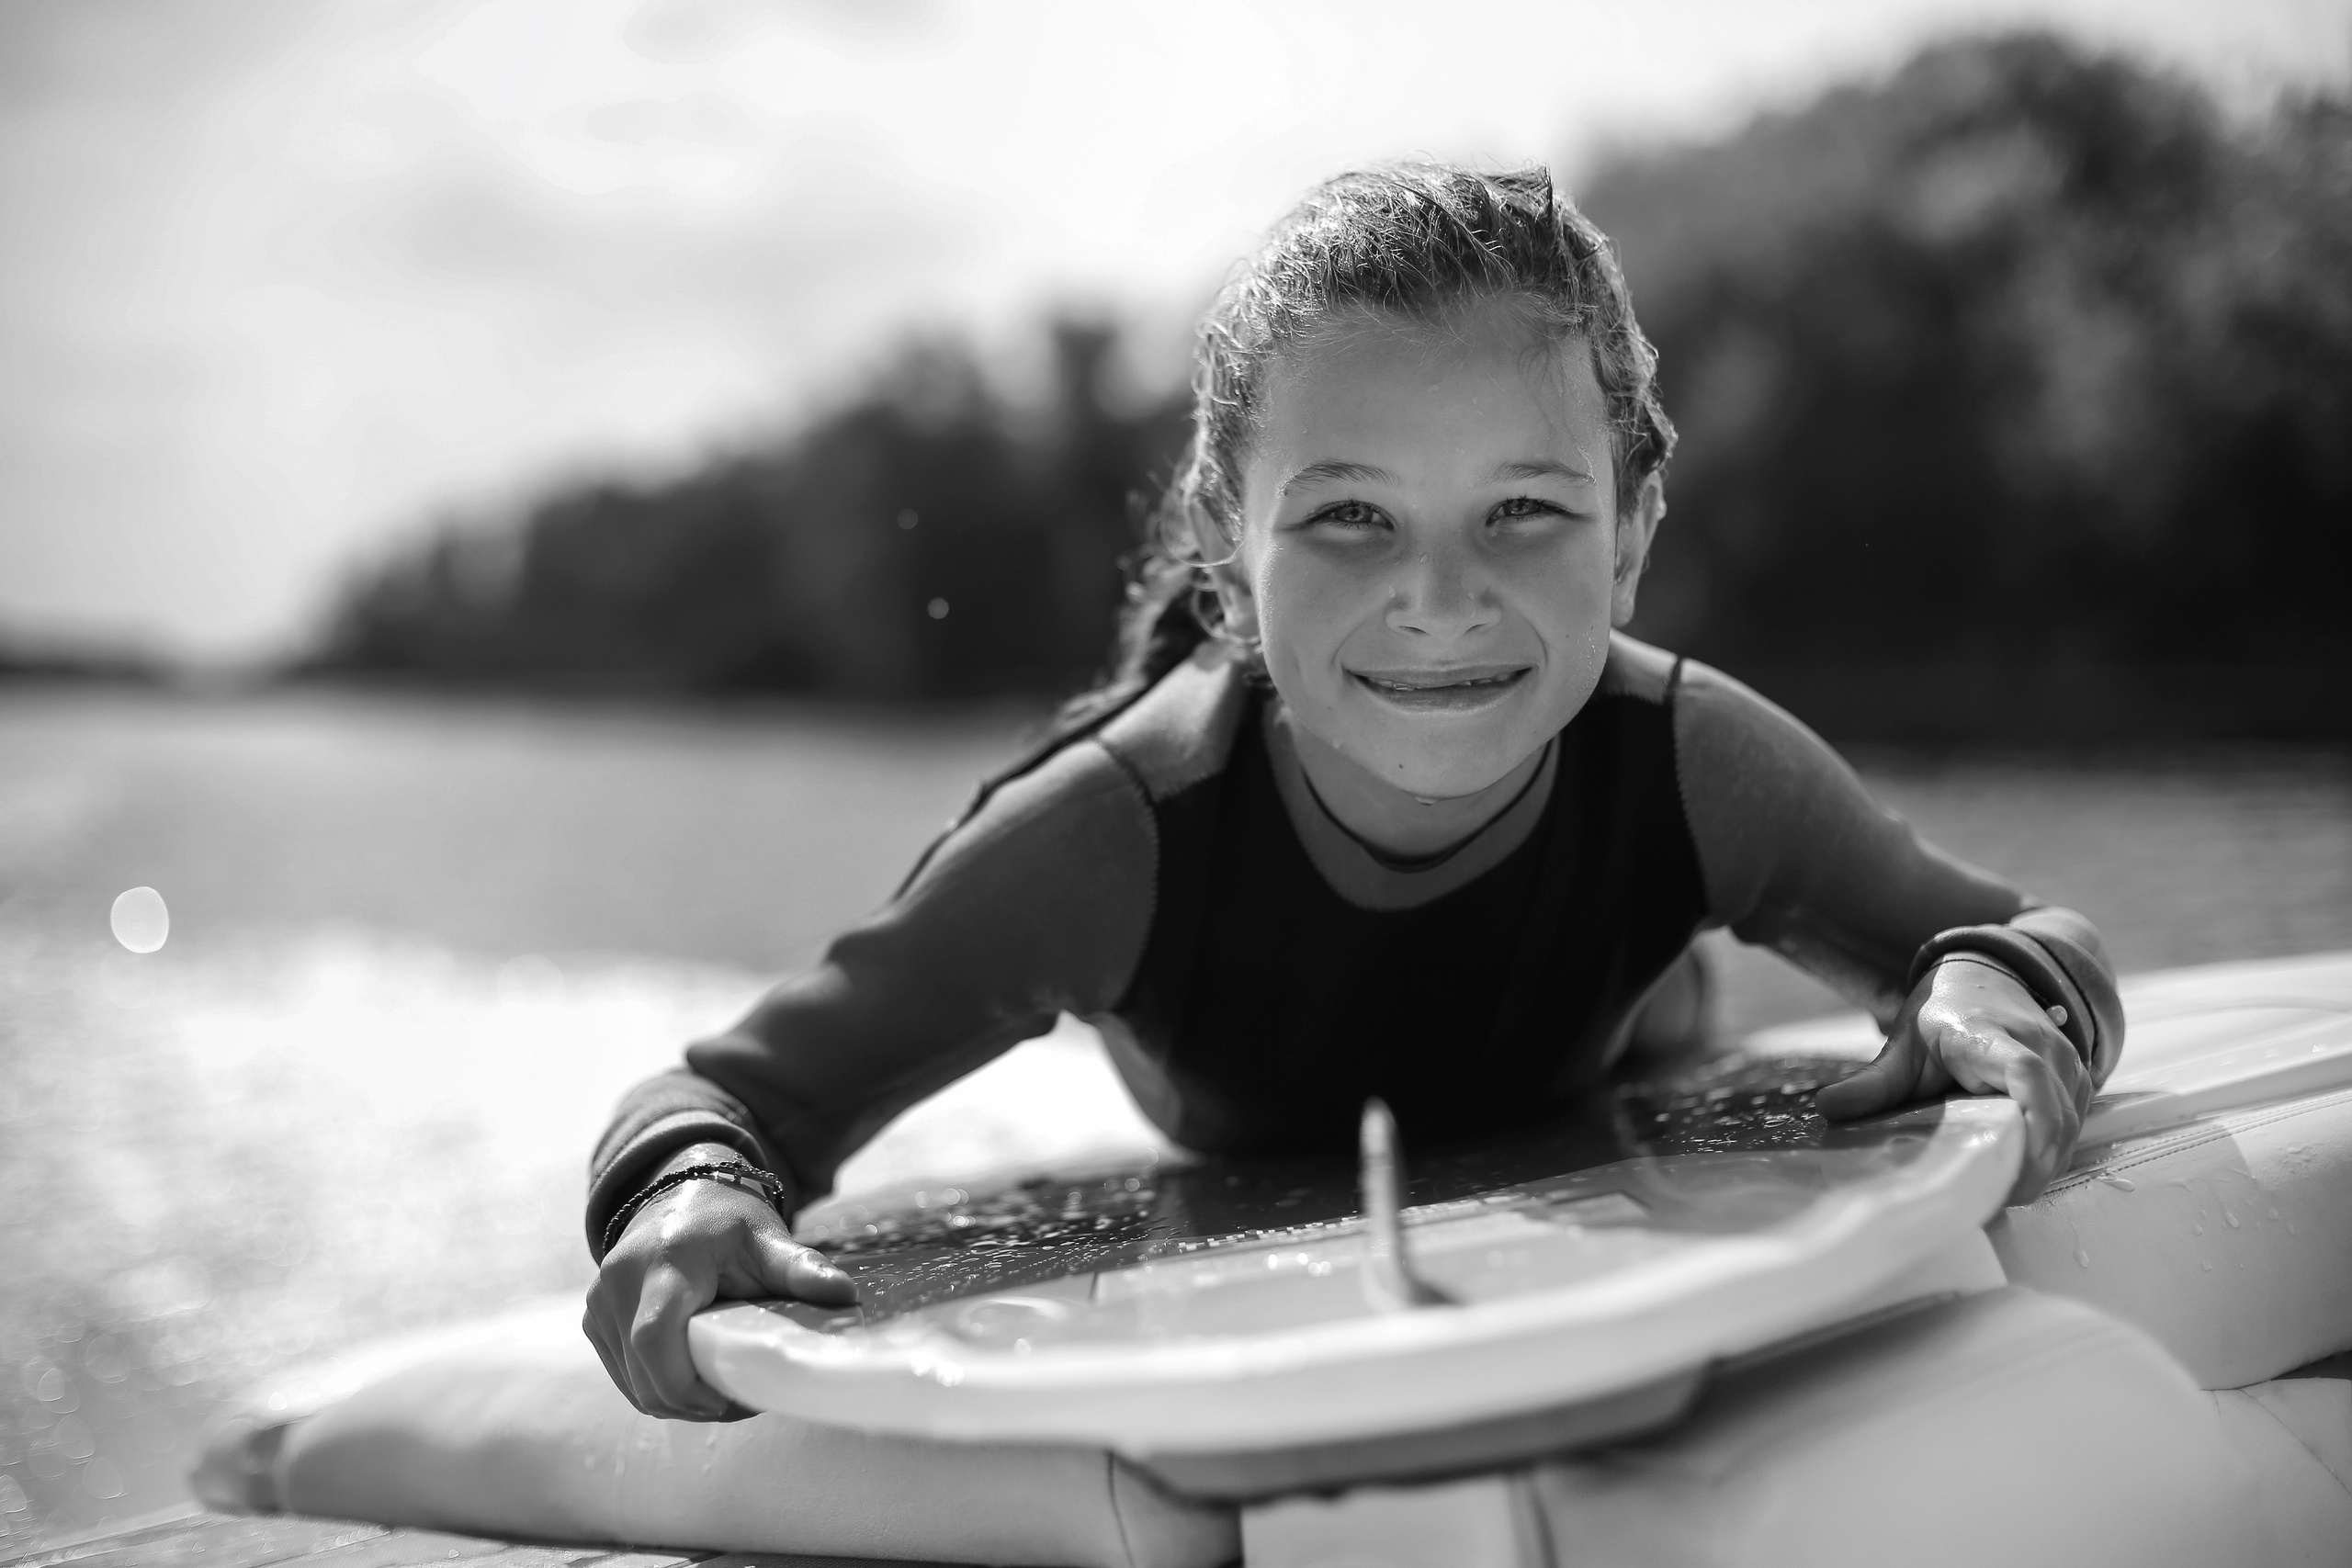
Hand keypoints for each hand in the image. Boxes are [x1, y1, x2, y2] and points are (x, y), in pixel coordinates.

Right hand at [583, 1146, 857, 1419]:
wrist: (678, 1194)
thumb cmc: (727, 1220)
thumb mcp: (766, 1238)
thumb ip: (800, 1268)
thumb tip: (845, 1295)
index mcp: (664, 1262)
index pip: (654, 1338)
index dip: (685, 1385)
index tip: (728, 1400)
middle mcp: (619, 1284)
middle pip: (645, 1375)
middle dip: (693, 1402)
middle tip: (743, 1399)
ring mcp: (599, 1306)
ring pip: (634, 1386)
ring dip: (678, 1399)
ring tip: (724, 1384)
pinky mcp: (594, 1322)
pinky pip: (626, 1377)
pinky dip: (660, 1387)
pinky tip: (696, 1374)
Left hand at [1814, 957, 2092, 1204]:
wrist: (1990, 975)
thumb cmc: (1946, 1011)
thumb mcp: (1905, 1042)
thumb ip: (1873, 1081)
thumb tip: (1826, 1108)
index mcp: (1994, 1037)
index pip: (2025, 1073)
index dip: (2028, 1121)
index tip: (2009, 1164)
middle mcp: (2045, 1051)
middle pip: (2055, 1117)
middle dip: (2028, 1167)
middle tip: (1987, 1203)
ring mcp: (2069, 1068)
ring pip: (2068, 1131)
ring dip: (2039, 1167)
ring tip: (1996, 1195)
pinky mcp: (2078, 1086)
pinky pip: (2070, 1130)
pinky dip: (2046, 1157)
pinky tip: (2013, 1176)